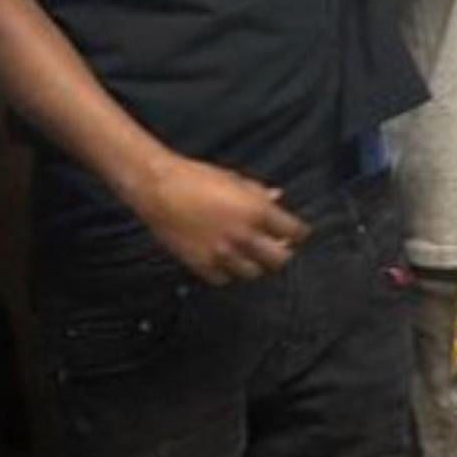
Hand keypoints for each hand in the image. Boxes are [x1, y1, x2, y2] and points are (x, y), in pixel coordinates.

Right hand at [135, 157, 309, 283]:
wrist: (158, 187)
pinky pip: (224, 279)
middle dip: (281, 254)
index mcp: (257, 211)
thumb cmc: (196, 178)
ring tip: (249, 255)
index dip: (299, 234)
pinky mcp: (201, 263)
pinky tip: (226, 261)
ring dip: (254, 264)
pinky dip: (228, 273)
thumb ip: (259, 193)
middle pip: (279, 260)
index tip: (295, 234)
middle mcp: (243, 235)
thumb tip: (277, 197)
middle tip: (275, 248)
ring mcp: (222, 252)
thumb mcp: (235, 179)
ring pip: (253, 273)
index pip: (295, 232)